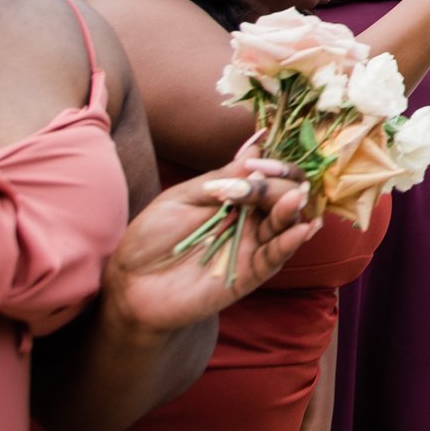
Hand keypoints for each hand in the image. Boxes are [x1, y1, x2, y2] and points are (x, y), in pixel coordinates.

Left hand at [102, 156, 317, 333]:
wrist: (130, 282)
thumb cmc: (151, 236)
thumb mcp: (182, 197)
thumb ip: (221, 178)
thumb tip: (255, 149)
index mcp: (235, 199)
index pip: (268, 177)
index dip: (272, 168)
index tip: (259, 163)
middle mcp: (249, 220)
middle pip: (282, 198)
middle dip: (278, 186)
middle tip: (263, 182)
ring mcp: (251, 247)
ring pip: (285, 225)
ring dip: (291, 211)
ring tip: (292, 199)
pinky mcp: (250, 275)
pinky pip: (275, 258)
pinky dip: (289, 244)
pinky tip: (299, 230)